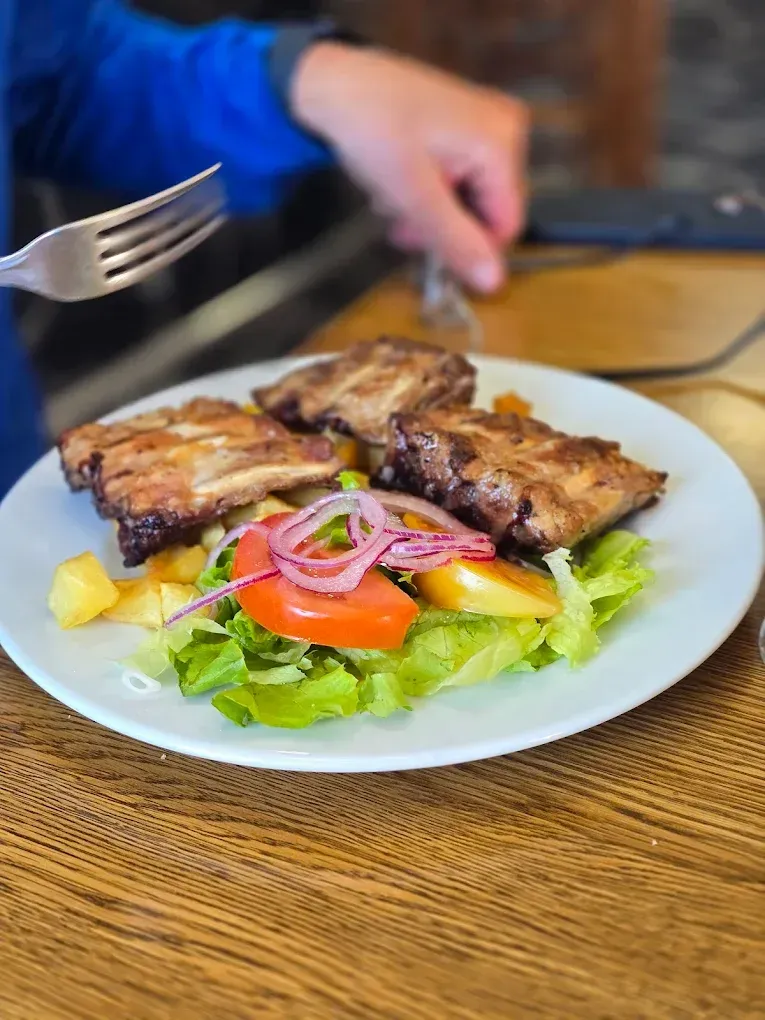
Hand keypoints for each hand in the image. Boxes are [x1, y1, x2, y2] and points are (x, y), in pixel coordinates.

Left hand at [291, 43, 528, 292]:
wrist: (332, 81)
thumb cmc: (372, 131)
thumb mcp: (414, 197)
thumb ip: (457, 241)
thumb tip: (494, 284)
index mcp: (501, 145)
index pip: (504, 225)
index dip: (467, 248)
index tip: (422, 248)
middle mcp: (505, 130)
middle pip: (487, 211)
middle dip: (442, 226)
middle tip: (399, 225)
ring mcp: (485, 124)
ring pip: (468, 199)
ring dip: (429, 212)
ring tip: (391, 200)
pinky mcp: (464, 125)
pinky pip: (458, 177)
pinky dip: (428, 190)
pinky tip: (399, 181)